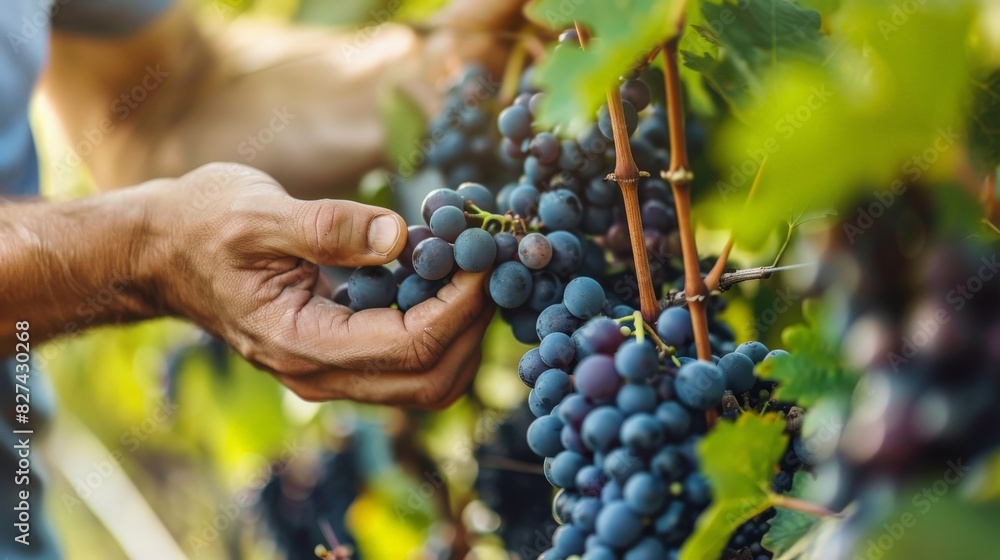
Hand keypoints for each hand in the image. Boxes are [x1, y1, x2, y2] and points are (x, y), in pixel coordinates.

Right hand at [142, 163, 493, 407]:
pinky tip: (443, 275)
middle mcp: (319, 374)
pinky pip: (408, 360)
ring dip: (464, 332)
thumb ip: (329, 229)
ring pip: (427, 381)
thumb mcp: (258, 214)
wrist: (161, 252)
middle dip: (475, 326)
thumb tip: (401, 237)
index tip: (484, 255)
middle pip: (432, 381)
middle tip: (492, 265)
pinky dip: (441, 327)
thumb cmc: (202, 226)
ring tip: (474, 268)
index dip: (461, 306)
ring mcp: (330, 372)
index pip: (409, 346)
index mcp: (300, 345)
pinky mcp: (339, 356)